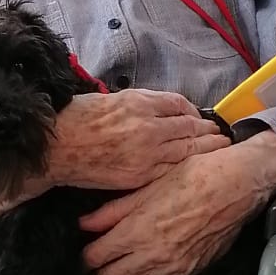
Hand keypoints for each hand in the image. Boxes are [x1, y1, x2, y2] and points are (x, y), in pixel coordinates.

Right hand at [44, 88, 226, 193]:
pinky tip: (195, 167)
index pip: (179, 105)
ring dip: (206, 148)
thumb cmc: (76, 120)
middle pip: (190, 127)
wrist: (55, 148)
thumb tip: (159, 109)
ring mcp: (146, 153)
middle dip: (207, 131)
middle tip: (220, 134)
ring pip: (187, 149)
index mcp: (139, 103)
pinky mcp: (140, 176)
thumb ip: (138, 103)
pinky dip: (185, 166)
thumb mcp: (109, 99)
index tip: (198, 117)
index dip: (192, 111)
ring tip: (219, 149)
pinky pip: (171, 169)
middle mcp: (148, 126)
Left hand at [79, 133, 275, 274]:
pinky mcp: (189, 272)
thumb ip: (113, 210)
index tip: (84, 258)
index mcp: (136, 230)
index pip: (97, 257)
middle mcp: (151, 254)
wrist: (236, 186)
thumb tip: (84, 224)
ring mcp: (171, 267)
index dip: (86, 259)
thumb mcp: (148, 186)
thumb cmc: (192, 177)